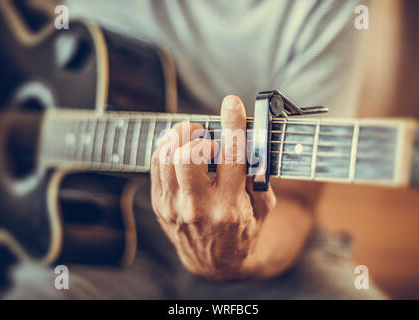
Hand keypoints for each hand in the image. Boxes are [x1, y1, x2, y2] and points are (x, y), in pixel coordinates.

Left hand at [150, 95, 275, 279]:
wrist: (216, 263)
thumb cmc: (243, 230)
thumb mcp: (263, 206)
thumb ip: (259, 174)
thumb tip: (250, 137)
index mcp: (231, 206)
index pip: (231, 155)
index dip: (232, 123)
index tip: (232, 102)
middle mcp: (200, 207)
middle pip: (188, 156)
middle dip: (196, 134)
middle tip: (204, 132)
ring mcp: (176, 208)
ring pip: (167, 158)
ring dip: (179, 138)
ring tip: (191, 137)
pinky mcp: (161, 207)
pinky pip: (156, 166)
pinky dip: (165, 149)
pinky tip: (177, 147)